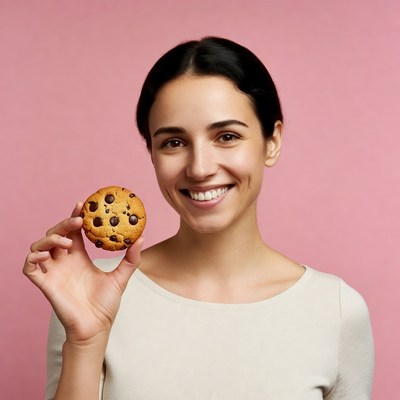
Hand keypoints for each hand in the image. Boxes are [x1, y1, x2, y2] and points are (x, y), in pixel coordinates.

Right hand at [23, 202, 143, 344]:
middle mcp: (64, 261)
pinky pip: (29, 266)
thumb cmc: (106, 304)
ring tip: (67, 243)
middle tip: (78, 221)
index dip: (75, 216)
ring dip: (50, 239)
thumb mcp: (121, 277)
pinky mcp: (44, 284)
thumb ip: (131, 258)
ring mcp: (53, 271)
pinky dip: (34, 257)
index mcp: (79, 256)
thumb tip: (141, 237)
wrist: (96, 327)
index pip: (73, 231)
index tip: (82, 204)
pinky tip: (48, 256)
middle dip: (63, 224)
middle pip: (56, 233)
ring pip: (40, 246)